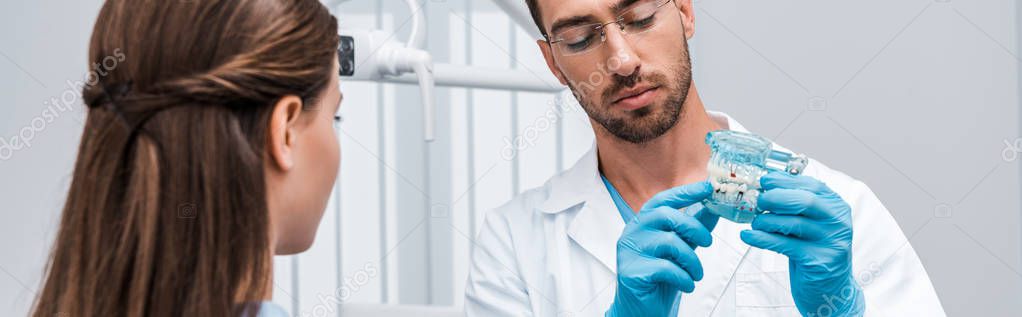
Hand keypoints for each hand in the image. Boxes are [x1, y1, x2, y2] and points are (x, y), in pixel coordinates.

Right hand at [607, 181, 718, 316]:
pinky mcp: (631, 271)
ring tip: (696, 274)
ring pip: (669, 242)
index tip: (708, 187)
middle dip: (694, 227)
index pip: (663, 200)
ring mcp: (630, 251)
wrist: (641, 309)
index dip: (686, 192)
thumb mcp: (680, 249)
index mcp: (643, 222)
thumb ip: (693, 228)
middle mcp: (633, 232)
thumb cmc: (660, 277)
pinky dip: (683, 278)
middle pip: (666, 215)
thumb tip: (715, 208)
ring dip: (691, 260)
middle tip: (708, 242)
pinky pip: (666, 268)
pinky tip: (686, 285)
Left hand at [740, 172, 864, 316]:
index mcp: (836, 207)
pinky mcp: (819, 261)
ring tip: (755, 223)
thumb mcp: (808, 224)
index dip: (785, 181)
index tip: (765, 181)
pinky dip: (762, 239)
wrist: (830, 289)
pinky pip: (785, 245)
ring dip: (766, 221)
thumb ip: (794, 205)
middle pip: (805, 201)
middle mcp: (838, 222)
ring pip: (793, 223)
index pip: (812, 186)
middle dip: (776, 198)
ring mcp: (831, 242)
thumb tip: (767, 183)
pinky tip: (747, 236)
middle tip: (758, 201)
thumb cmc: (813, 251)